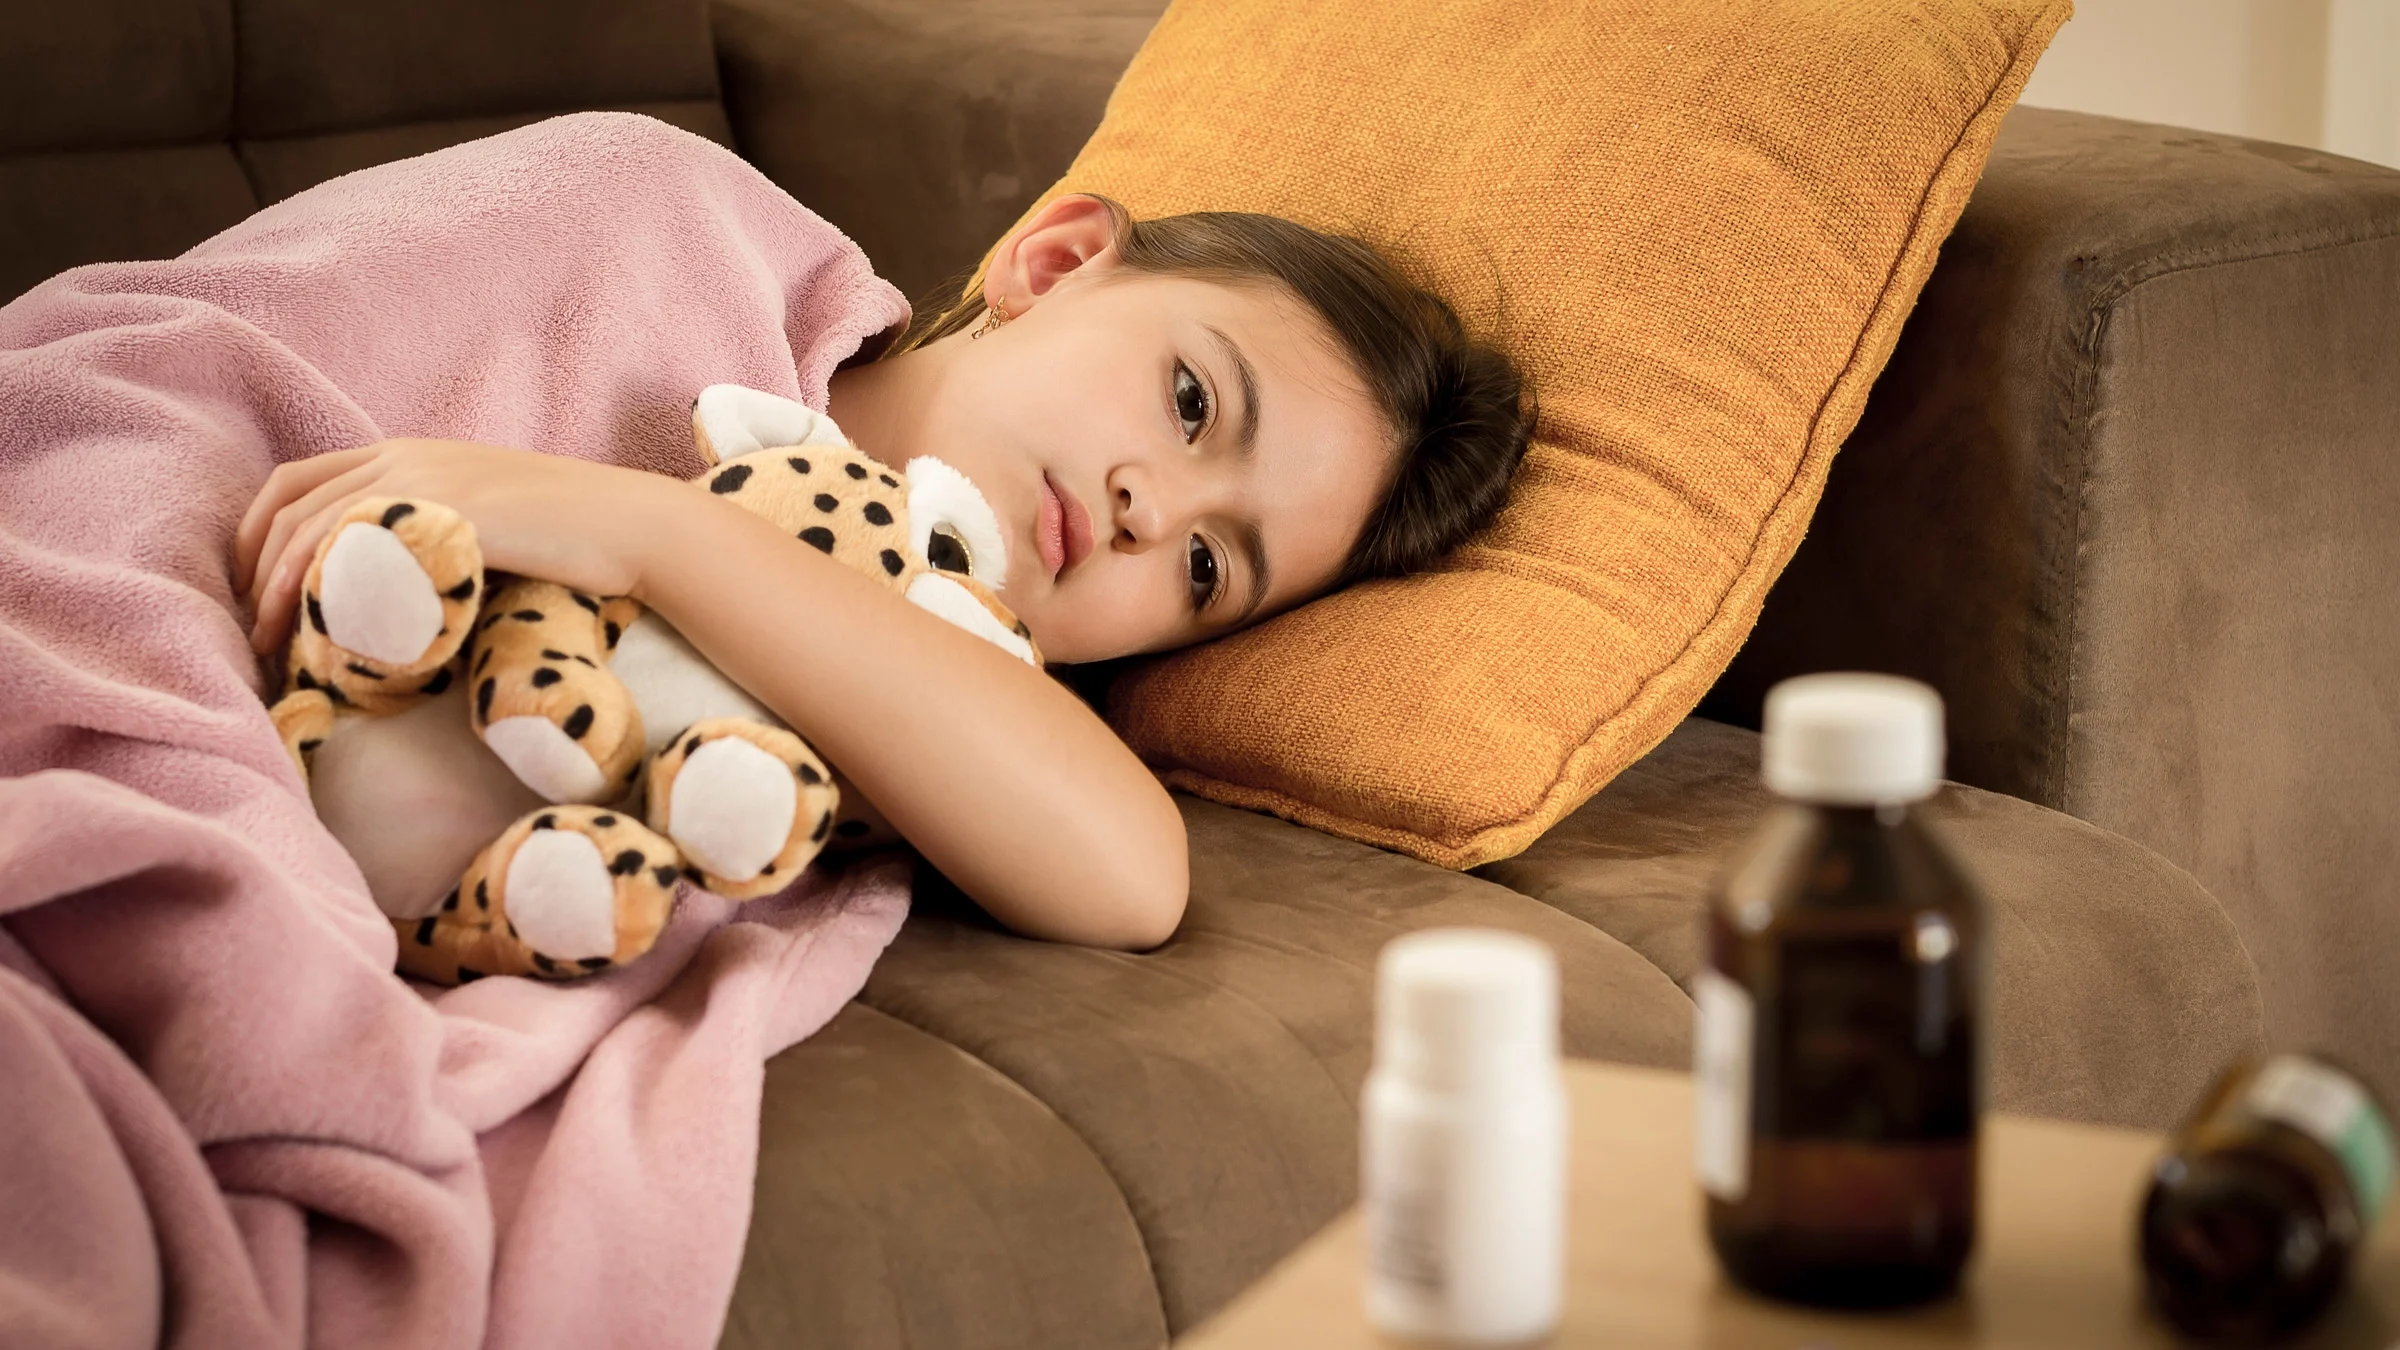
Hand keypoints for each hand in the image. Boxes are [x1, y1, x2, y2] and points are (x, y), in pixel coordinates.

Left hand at [233, 439, 665, 654]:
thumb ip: (437, 537)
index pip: (300, 479)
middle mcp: (405, 455)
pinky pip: (352, 541)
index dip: (258, 532)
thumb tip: (401, 594)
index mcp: (411, 453)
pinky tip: (317, 629)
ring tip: (270, 645)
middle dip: (252, 565)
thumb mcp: (488, 525)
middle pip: (289, 500)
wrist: (632, 525)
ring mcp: (422, 478)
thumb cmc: (575, 540)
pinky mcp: (441, 509)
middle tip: (249, 627)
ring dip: (275, 587)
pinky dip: (317, 585)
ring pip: (309, 524)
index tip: (254, 589)